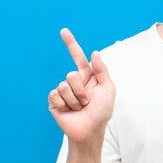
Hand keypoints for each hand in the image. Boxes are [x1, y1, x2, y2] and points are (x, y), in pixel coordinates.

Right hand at [48, 28, 115, 144]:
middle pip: (71, 74)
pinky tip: (68, 111)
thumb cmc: (101, 112)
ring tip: (79, 108)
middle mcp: (74, 82)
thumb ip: (102, 70)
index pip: (78, 57)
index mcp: (87, 76)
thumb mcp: (108, 89)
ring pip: (63, 85)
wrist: (90, 131)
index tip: (63, 31)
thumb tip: (94, 52)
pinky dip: (64, 104)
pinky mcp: (54, 101)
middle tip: (87, 102)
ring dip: (74, 99)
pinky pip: (55, 95)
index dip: (70, 43)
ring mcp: (63, 91)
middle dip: (81, 90)